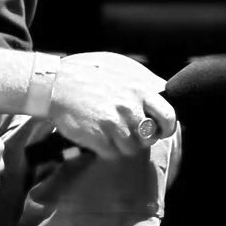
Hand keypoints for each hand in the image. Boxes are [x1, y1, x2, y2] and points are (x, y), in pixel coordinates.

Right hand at [44, 50, 177, 159]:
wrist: (56, 85)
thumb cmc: (89, 77)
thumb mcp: (121, 71)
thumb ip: (144, 85)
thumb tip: (163, 93)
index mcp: (139, 90)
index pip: (168, 117)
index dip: (166, 128)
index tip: (158, 131)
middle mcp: (129, 107)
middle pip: (149, 138)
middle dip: (140, 139)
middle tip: (127, 132)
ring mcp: (114, 123)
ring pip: (130, 149)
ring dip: (120, 145)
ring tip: (108, 132)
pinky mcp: (98, 136)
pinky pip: (111, 153)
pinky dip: (104, 149)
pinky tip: (96, 136)